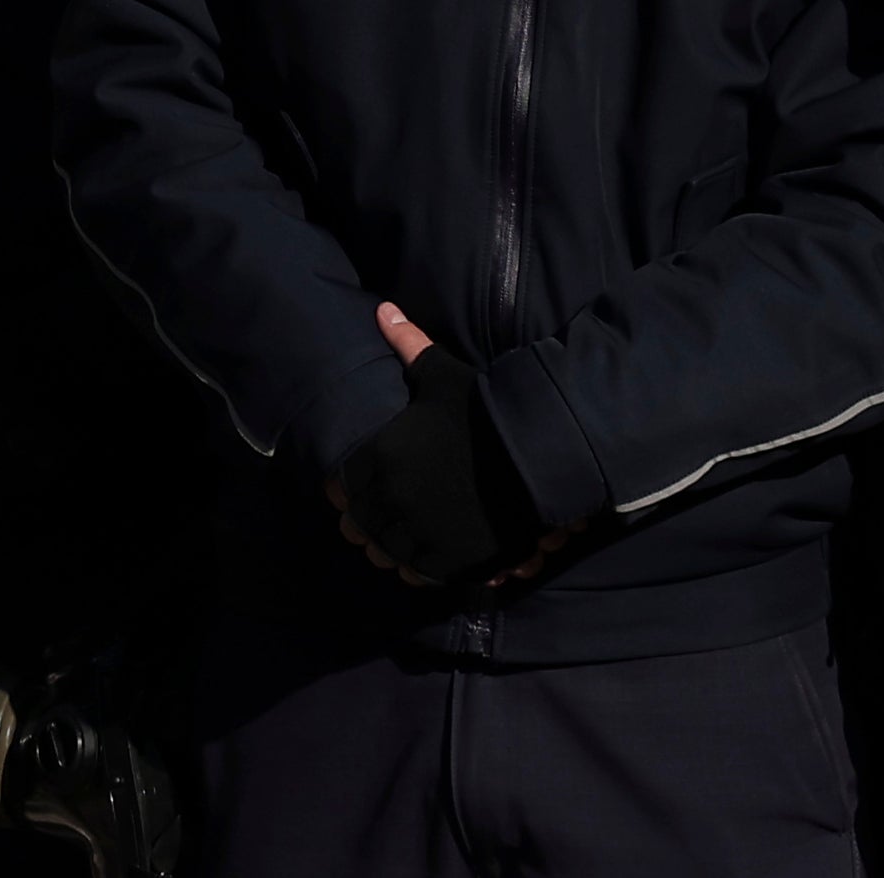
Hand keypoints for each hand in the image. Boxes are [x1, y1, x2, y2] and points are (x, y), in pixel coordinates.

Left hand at [331, 304, 569, 590]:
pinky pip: (420, 574)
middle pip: (360, 526)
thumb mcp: (443, 375)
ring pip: (387, 554)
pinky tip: (429, 555)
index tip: (362, 491)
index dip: (350, 491)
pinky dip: (420, 568)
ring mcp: (422, 533)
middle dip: (368, 523)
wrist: (540, 454)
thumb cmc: (487, 411)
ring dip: (391, 549)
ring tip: (404, 540)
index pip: (343, 487)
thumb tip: (385, 310)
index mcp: (380, 457)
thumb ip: (408, 345)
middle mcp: (393, 499)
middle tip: (384, 519)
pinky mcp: (452, 561)